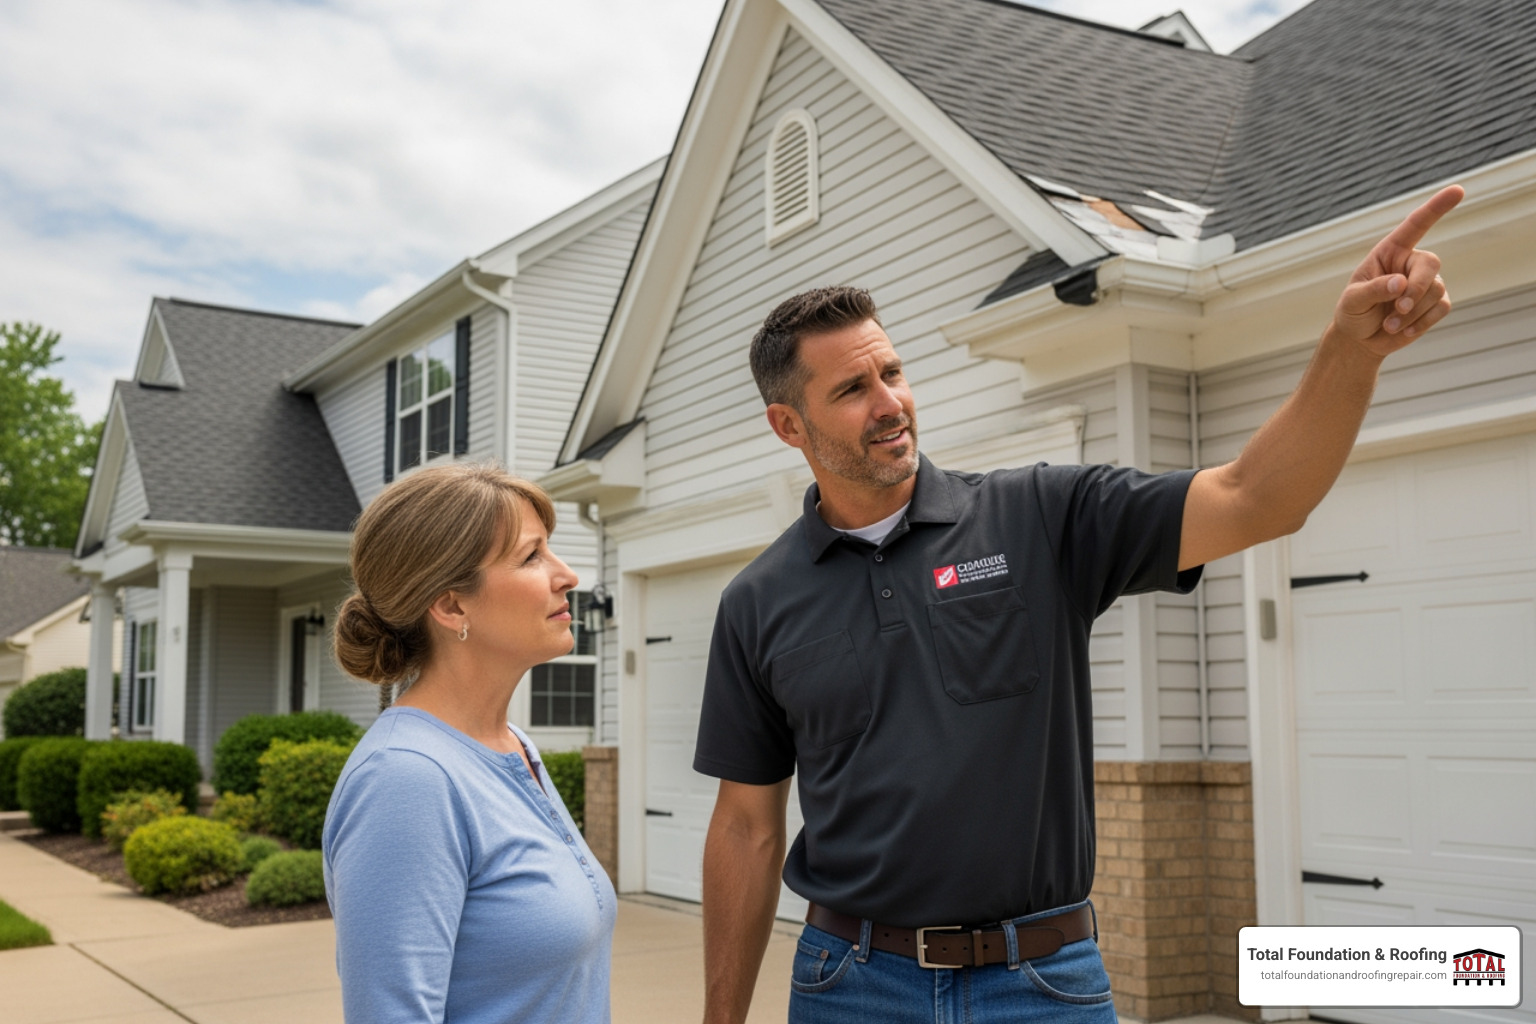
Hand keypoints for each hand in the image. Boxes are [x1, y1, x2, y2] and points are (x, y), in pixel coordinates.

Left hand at [1330, 184, 1462, 357]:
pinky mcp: (1435, 303)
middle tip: (1398, 309)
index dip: (1437, 207)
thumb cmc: (1353, 313)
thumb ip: (1373, 290)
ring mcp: (1426, 283)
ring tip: (1389, 325)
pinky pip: (1441, 308)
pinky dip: (1421, 323)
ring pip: (1435, 290)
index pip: (1416, 225)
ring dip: (1411, 313)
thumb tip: (1400, 283)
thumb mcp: (1352, 301)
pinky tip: (1403, 331)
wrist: (1360, 339)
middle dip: (1416, 289)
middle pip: (1431, 263)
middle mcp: (1411, 263)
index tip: (1458, 190)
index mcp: (1390, 252)